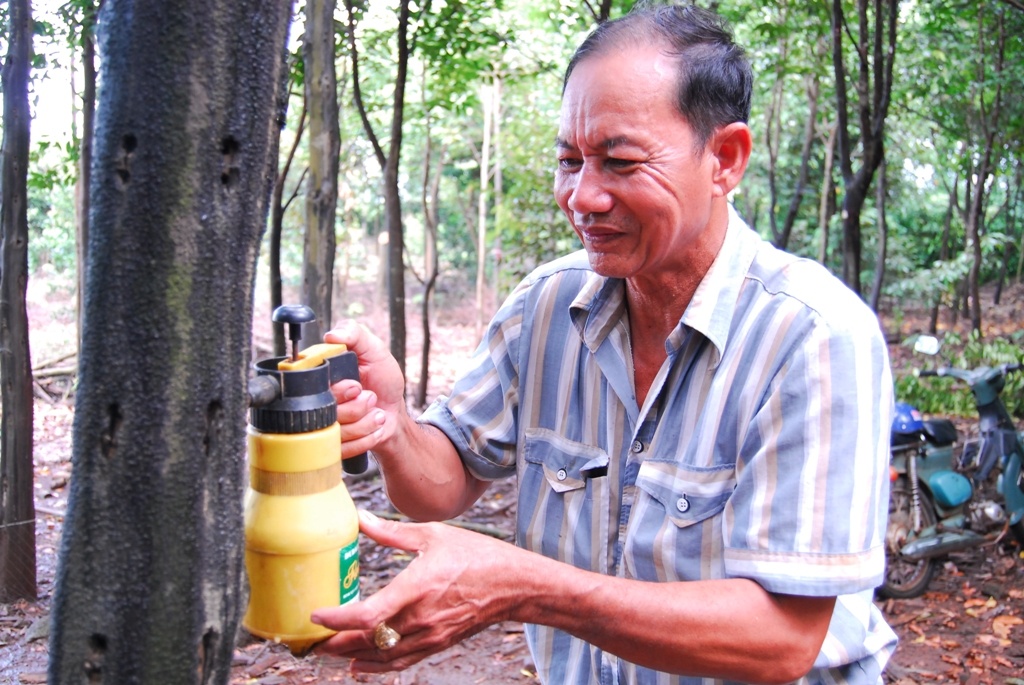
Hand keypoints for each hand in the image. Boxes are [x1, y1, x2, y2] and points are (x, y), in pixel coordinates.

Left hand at [311, 510, 518, 673]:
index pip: (367, 615)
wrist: (512, 584)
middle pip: (366, 641)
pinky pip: (400, 662)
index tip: (315, 616)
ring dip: (349, 657)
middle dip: (334, 645)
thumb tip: (360, 518)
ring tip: (326, 652)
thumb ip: (392, 532)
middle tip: (308, 641)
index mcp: (416, 587)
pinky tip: (358, 666)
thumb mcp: (433, 534)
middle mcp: (420, 618)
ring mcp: (429, 635)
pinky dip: (376, 667)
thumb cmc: (476, 555)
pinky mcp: (436, 644)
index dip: (337, 621)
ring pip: (380, 655)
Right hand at [324, 321, 405, 458]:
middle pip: (323, 412)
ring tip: (375, 412)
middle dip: (357, 406)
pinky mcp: (331, 446)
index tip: (356, 385)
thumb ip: (355, 334)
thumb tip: (332, 335)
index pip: (310, 386)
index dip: (337, 389)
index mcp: (320, 377)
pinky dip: (366, 438)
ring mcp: (322, 426)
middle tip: (370, 396)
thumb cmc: (382, 380)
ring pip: (335, 432)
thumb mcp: (375, 350)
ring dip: (364, 422)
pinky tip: (373, 427)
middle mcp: (316, 401)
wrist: (393, 411)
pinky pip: (343, 449)